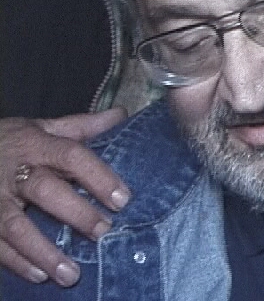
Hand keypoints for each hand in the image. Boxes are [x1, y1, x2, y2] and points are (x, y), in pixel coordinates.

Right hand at [0, 108, 128, 286]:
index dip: (98, 175)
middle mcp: (14, 171)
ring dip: (44, 251)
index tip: (123, 198)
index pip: (71, 156)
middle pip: (45, 191)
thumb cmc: (13, 141)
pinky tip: (40, 276)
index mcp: (36, 144)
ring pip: (16, 226)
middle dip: (76, 213)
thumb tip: (121, 114)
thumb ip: (82, 126)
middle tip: (103, 232)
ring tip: (72, 273)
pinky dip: (16, 262)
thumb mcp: (43, 127)